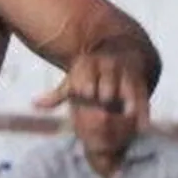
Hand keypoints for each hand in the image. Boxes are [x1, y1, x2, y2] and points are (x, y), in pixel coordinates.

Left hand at [33, 50, 151, 126]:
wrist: (120, 51)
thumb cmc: (90, 73)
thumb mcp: (73, 80)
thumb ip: (57, 95)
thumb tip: (34, 104)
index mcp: (88, 66)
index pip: (86, 78)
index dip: (86, 85)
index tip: (86, 93)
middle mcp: (108, 68)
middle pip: (106, 84)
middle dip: (106, 92)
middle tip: (105, 103)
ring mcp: (125, 74)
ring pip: (126, 88)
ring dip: (127, 99)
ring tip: (127, 113)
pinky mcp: (140, 83)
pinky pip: (143, 97)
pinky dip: (143, 111)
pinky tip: (142, 126)